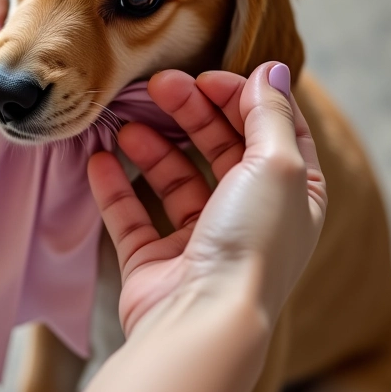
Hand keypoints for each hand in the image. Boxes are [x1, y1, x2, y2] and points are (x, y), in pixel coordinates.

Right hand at [88, 62, 326, 337]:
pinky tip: (99, 159)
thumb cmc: (249, 242)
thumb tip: (274, 71)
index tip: (205, 77)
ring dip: (151, 148)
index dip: (241, 98)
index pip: (271, 132)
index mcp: (291, 198)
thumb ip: (271, 115)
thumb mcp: (276, 165)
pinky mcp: (157, 261)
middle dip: (191, 113)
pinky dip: (114, 187)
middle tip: (159, 85)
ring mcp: (201, 241)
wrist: (201, 320)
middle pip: (219, 149)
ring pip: (174, 180)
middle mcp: (249, 218)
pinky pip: (133, 215)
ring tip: (127, 125)